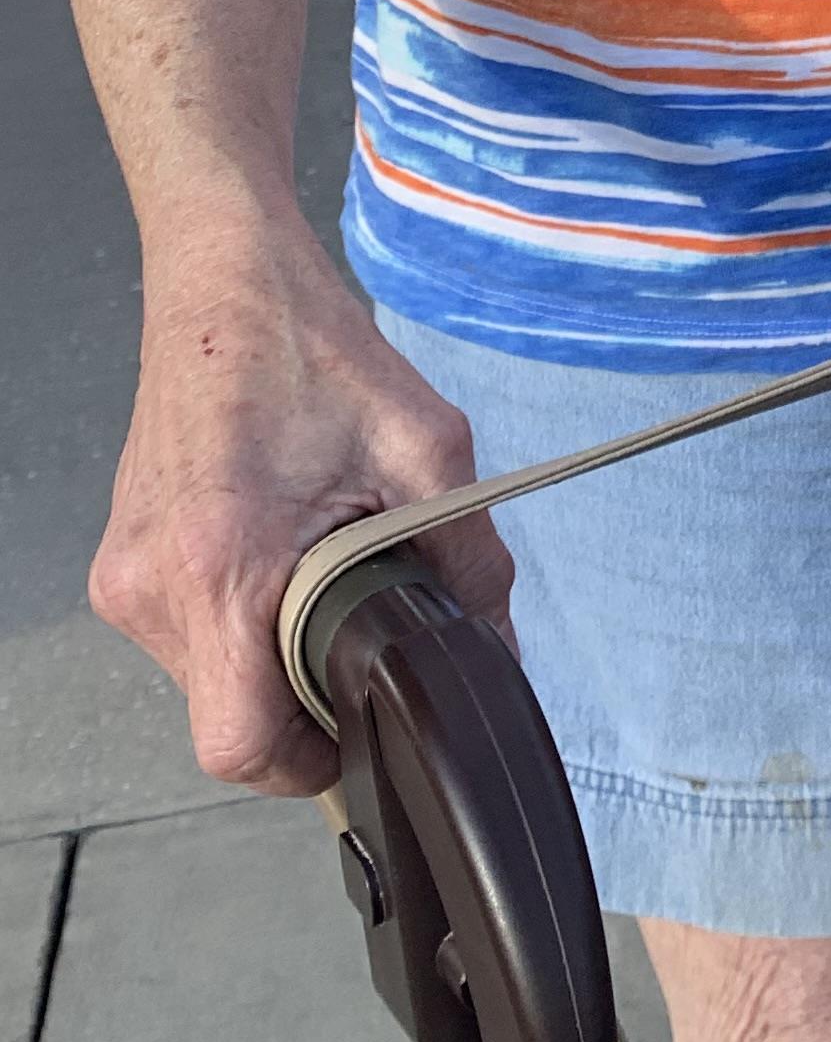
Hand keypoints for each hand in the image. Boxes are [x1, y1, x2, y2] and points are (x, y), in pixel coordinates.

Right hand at [91, 222, 514, 795]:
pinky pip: (188, 631)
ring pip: (208, 677)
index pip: (240, 746)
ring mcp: (127, 576)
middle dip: (303, 696)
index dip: (310, 760)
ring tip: (318, 564)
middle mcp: (153, 583)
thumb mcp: (426, 447)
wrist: (226, 280)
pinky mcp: (124, 560)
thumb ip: (467, 559)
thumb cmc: (309, 349)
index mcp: (220, 564)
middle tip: (358, 626)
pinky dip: (240, 615)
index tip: (358, 729)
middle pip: (228, 717)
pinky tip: (282, 550)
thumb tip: (495, 645)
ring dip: (270, 650)